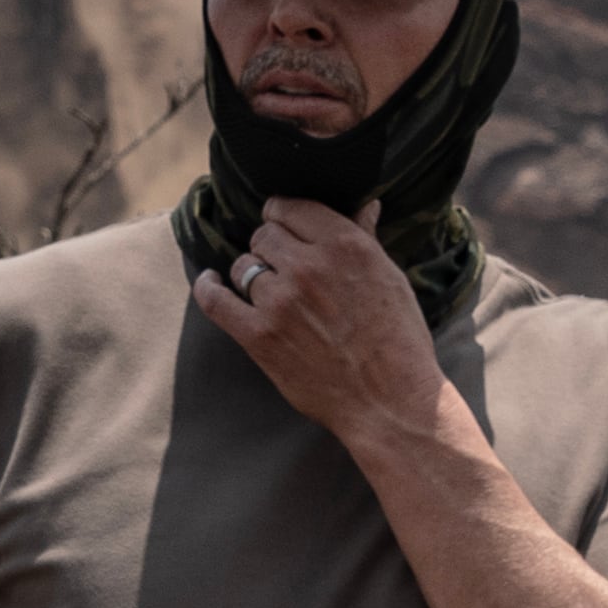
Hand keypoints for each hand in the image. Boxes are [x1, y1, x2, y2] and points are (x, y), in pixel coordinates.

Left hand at [194, 197, 449, 439]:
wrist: (390, 402)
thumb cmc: (399, 341)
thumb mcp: (391, 280)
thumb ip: (366, 239)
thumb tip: (365, 206)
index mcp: (346, 246)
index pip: (291, 207)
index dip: (283, 215)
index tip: (283, 225)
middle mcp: (309, 267)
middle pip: (264, 235)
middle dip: (270, 246)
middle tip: (282, 265)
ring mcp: (280, 301)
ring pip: (243, 266)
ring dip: (252, 274)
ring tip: (267, 290)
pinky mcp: (259, 336)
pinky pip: (216, 300)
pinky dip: (208, 287)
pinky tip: (210, 282)